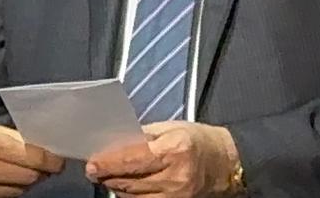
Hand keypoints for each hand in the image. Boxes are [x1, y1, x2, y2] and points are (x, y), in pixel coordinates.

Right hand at [0, 124, 64, 197]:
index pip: (35, 157)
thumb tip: (38, 144)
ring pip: (21, 190)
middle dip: (42, 171)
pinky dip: (12, 189)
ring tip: (24, 171)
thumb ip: (11, 137)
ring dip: (27, 181)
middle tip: (46, 166)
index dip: (52, 160)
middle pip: (31, 177)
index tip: (59, 159)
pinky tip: (8, 180)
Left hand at [85, 122, 240, 197]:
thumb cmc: (197, 140)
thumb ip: (142, 136)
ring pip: (133, 197)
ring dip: (117, 186)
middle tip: (95, 168)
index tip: (92, 163)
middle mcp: (175, 176)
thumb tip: (114, 142)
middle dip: (108, 175)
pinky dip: (131, 196)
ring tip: (109, 176)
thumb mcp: (171, 128)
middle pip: (130, 181)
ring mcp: (176, 196)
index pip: (133, 159)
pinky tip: (126, 187)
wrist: (226, 164)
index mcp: (174, 149)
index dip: (108, 162)